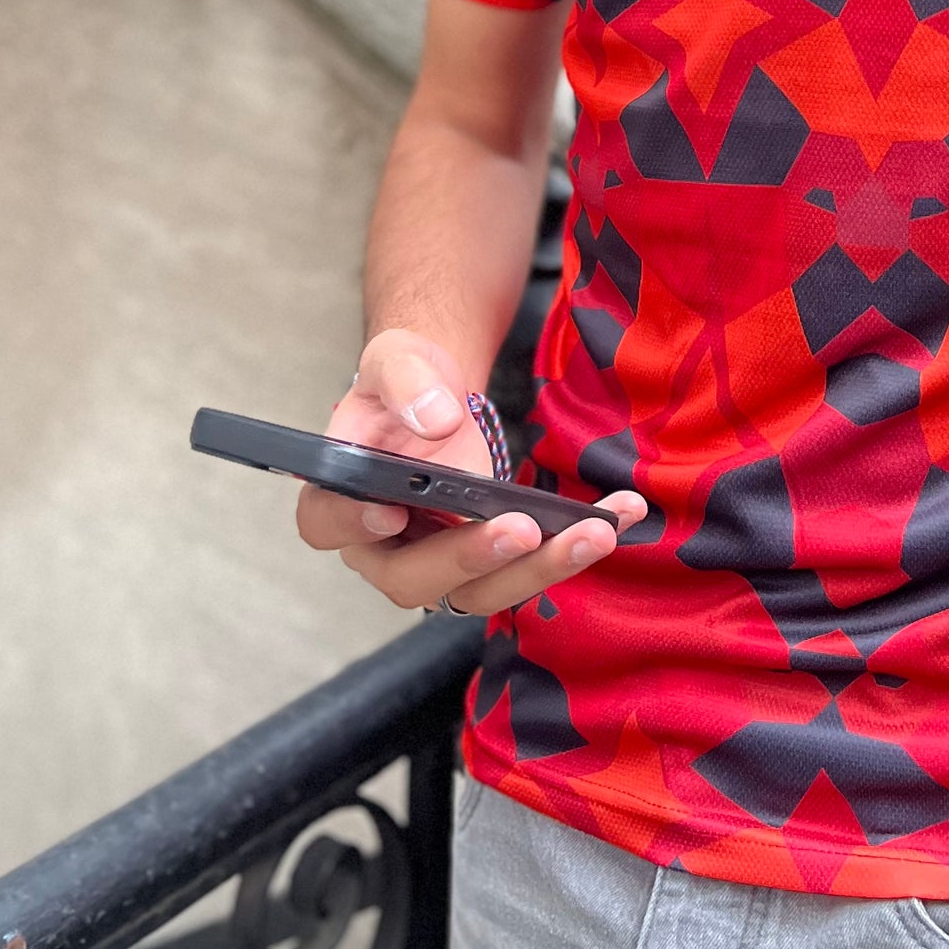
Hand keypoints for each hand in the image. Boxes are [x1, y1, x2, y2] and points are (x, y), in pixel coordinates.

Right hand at [296, 327, 646, 617]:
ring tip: (595, 532)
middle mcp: (383, 546)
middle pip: (414, 578)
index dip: (353, 525)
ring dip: (540, 567)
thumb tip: (436, 421)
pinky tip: (621, 515)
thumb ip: (408, 382)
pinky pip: (526, 568)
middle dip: (471, 558)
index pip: (327, 523)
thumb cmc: (405, 382)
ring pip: (480, 590)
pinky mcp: (488, 562)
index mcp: (341, 496)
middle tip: (523, 530)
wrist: (439, 395)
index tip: (393, 512)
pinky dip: (574, 546)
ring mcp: (438, 562)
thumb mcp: (397, 359)